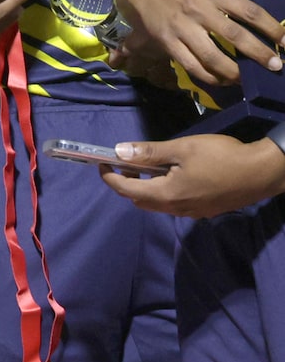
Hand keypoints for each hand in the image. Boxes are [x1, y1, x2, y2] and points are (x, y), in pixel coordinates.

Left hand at [101, 132, 284, 218]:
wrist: (262, 173)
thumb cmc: (221, 157)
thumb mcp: (182, 149)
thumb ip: (150, 153)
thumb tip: (119, 152)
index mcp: (167, 195)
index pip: (127, 190)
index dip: (110, 177)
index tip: (101, 162)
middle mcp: (177, 209)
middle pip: (140, 200)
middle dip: (125, 183)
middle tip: (123, 162)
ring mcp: (193, 212)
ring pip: (157, 204)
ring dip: (144, 188)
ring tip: (145, 166)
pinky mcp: (205, 210)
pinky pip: (174, 205)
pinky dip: (162, 192)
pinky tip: (170, 175)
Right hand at [118, 0, 283, 90]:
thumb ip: (228, 1)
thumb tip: (257, 24)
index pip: (250, 12)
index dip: (272, 29)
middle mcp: (198, 9)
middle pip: (235, 36)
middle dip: (260, 54)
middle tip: (277, 66)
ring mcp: (181, 27)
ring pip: (213, 56)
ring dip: (235, 71)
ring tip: (248, 78)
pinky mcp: (167, 41)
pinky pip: (192, 65)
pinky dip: (211, 76)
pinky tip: (223, 80)